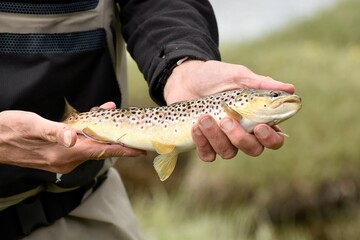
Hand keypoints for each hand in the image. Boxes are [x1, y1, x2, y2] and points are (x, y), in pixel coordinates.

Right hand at [0, 103, 144, 172]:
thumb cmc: (10, 130)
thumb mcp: (33, 126)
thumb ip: (55, 132)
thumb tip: (73, 139)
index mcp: (65, 153)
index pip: (101, 152)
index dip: (122, 150)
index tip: (140, 151)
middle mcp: (66, 159)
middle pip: (99, 149)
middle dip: (115, 138)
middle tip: (131, 129)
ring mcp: (62, 158)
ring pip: (90, 145)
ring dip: (100, 131)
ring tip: (108, 113)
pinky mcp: (56, 154)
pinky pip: (79, 144)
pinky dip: (87, 132)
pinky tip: (89, 119)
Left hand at [164, 60, 294, 160]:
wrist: (185, 78)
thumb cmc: (214, 75)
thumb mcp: (237, 76)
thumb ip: (261, 84)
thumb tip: (291, 89)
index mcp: (256, 118)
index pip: (274, 139)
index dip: (271, 139)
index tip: (260, 127)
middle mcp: (242, 132)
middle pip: (253, 150)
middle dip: (240, 138)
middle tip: (226, 120)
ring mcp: (222, 140)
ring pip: (229, 152)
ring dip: (216, 136)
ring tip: (204, 117)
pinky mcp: (204, 144)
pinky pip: (208, 155)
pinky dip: (202, 142)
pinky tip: (195, 126)